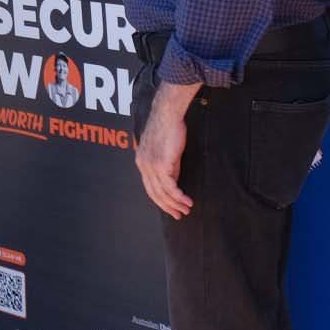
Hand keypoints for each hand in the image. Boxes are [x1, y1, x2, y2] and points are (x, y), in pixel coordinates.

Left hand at [136, 82, 195, 219]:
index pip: (150, 187)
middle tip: (179, 215)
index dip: (161, 199)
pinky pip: (170, 187)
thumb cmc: (169, 127)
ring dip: (176, 204)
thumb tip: (174, 182)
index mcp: (141, 162)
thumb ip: (168, 166)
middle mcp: (143, 166)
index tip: (172, 207)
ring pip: (162, 193)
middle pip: (154, 194)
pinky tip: (187, 201)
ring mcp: (150, 166)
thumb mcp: (167, 150)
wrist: (168, 114)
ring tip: (187, 209)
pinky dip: (179, 196)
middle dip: (167, 206)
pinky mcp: (161, 165)